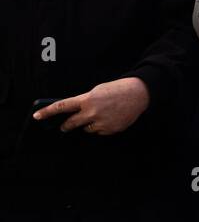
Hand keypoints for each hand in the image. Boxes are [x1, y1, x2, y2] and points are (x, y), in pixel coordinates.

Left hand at [33, 77, 149, 134]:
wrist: (138, 94)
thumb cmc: (117, 89)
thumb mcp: (97, 91)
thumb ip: (84, 101)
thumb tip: (74, 112)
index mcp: (87, 99)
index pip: (62, 107)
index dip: (47, 112)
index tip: (37, 116)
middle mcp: (92, 112)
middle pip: (72, 123)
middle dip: (66, 126)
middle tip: (64, 127)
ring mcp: (102, 122)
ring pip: (87, 129)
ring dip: (89, 124)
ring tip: (101, 115)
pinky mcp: (111, 129)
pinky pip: (100, 132)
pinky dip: (102, 127)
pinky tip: (110, 118)